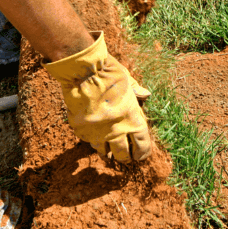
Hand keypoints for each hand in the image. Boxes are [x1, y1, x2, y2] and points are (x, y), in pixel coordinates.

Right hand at [43, 31, 151, 161]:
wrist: (83, 72)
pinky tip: (92, 134)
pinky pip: (87, 140)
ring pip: (103, 152)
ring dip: (107, 151)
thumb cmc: (109, 73)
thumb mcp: (127, 80)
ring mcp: (97, 132)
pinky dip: (91, 139)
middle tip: (125, 157)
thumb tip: (146, 95)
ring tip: (108, 151)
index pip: (142, 144)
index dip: (142, 152)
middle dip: (125, 157)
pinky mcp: (81, 130)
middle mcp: (116, 130)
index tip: (141, 155)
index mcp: (132, 119)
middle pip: (123, 154)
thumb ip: (136, 91)